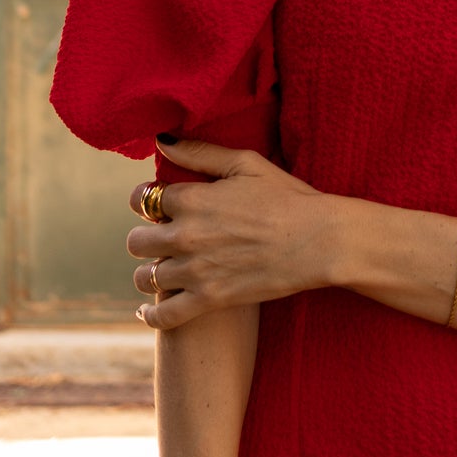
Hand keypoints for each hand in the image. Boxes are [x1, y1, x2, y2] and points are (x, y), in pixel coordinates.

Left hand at [128, 141, 339, 330]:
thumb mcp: (245, 163)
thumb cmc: (287, 197)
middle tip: (161, 236)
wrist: (320, 241)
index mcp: (192, 199)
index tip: (157, 204)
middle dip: (146, 236)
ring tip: (160, 269)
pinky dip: (151, 315)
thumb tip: (160, 141)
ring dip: (148, 272)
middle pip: (137, 240)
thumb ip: (199, 152)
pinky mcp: (210, 300)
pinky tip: (147, 311)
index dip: (147, 200)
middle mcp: (186, 235)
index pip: (143, 199)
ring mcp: (196, 271)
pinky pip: (164, 315)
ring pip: (144, 277)